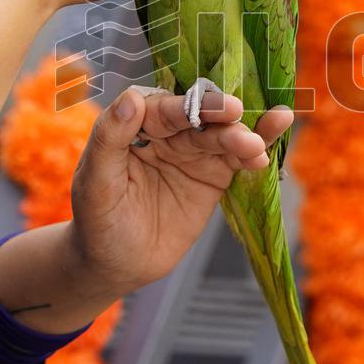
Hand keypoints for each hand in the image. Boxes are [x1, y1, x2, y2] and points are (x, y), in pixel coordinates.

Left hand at [67, 89, 293, 298]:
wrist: (116, 265)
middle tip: (238, 114)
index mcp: (135, 125)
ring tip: (255, 147)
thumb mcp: (95, 182)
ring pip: (221, 137)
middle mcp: (167, 132)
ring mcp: (192, 153)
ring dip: (242, 136)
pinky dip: (254, 152)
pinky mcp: (213, 176)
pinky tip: (268, 149)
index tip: (208, 107)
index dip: (186, 106)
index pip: (163, 109)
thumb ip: (109, 138)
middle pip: (198, 117)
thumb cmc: (96, 221)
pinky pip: (236, 160)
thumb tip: (131, 97)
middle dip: (218, 114)